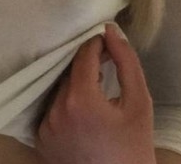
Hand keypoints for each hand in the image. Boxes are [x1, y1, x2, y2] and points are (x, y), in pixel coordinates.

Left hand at [34, 23, 154, 163]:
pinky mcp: (40, 140)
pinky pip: (52, 111)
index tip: (106, 40)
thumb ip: (126, 62)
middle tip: (106, 66)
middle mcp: (56, 110)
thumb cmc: (134, 148)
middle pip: (70, 73)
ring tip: (96, 91)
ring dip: (75, 85)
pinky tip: (82, 113)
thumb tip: (111, 31)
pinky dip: (65, 106)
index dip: (96, 44)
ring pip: (59, 90)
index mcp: (80, 98)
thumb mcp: (140, 103)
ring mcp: (45, 126)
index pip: (83, 55)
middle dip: (88, 66)